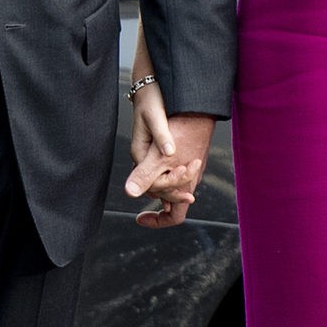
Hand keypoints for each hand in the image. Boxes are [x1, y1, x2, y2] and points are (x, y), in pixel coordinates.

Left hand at [125, 107, 214, 228]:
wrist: (196, 105)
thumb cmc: (183, 130)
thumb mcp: (158, 156)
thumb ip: (145, 176)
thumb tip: (131, 193)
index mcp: (186, 185)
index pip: (174, 216)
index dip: (157, 221)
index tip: (140, 217)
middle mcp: (191, 179)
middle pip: (167, 198)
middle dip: (151, 191)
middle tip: (137, 178)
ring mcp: (190, 167)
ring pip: (168, 182)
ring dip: (153, 178)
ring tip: (142, 163)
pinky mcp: (188, 154)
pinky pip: (171, 169)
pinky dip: (159, 168)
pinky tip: (150, 156)